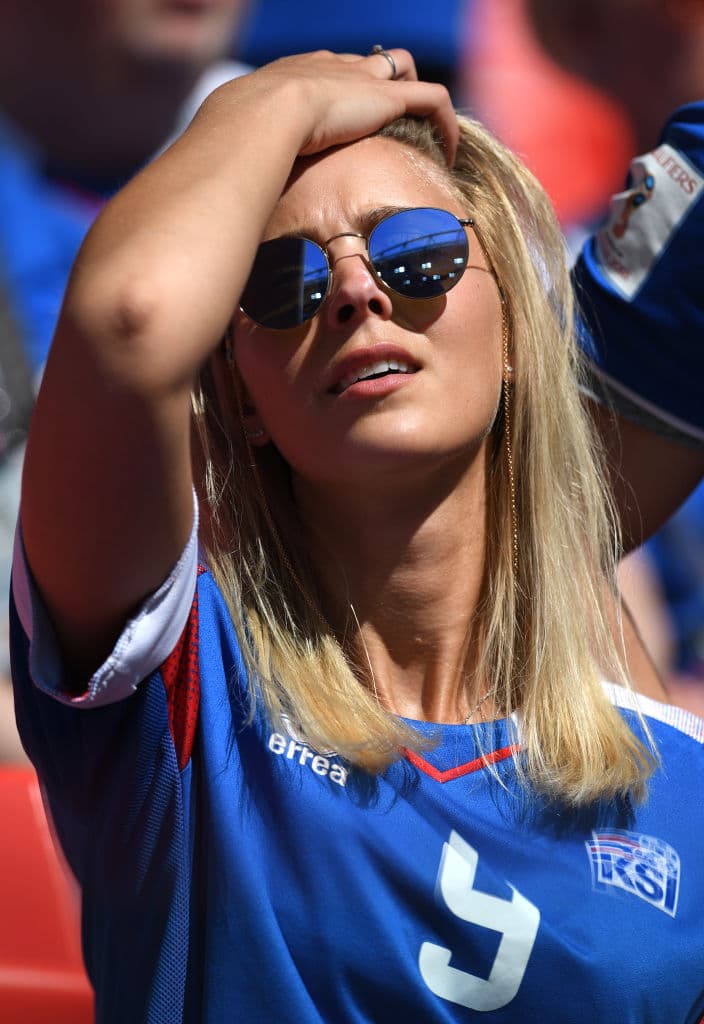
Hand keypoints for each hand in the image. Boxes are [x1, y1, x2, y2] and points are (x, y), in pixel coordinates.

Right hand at [247, 48, 458, 164]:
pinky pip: (432, 99)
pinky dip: (444, 121)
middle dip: (381, 86)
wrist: (264, 115)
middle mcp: (334, 66)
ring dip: (414, 97)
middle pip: (368, 63)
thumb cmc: (247, 133)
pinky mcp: (389, 97)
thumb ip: (254, 152)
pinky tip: (448, 151)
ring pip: (403, 68)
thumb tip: (244, 183)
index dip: (344, 92)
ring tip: (422, 135)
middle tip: (387, 126)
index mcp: (300, 72)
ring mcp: (364, 78)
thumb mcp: (247, 137)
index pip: (330, 71)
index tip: (346, 125)